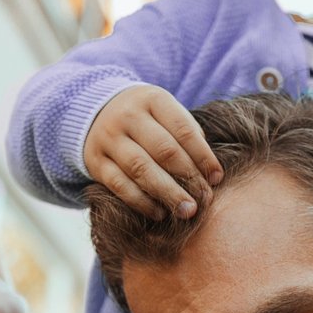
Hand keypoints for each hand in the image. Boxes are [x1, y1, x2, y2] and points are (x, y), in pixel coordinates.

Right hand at [83, 84, 223, 219]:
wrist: (97, 111)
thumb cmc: (147, 118)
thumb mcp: (167, 112)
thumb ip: (188, 135)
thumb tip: (211, 173)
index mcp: (153, 99)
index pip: (183, 130)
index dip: (203, 156)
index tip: (217, 178)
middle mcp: (127, 116)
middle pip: (164, 150)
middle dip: (189, 178)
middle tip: (205, 199)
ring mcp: (108, 138)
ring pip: (140, 169)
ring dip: (168, 193)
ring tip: (187, 210)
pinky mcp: (95, 161)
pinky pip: (120, 185)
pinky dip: (142, 202)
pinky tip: (160, 213)